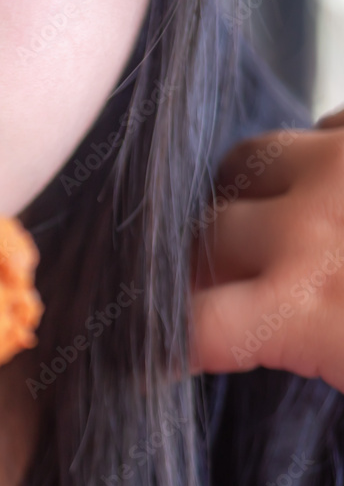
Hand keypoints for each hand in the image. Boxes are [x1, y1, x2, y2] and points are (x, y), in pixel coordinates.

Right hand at [192, 106, 343, 390]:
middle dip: (204, 268)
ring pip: (246, 162)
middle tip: (227, 294)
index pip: (192, 327)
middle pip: (203, 238)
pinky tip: (337, 193)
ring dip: (248, 196)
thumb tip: (264, 345)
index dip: (164, 347)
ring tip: (276, 225)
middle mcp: (313, 224)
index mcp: (310, 308)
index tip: (159, 359)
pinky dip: (319, 158)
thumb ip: (307, 355)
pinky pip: (322, 127)